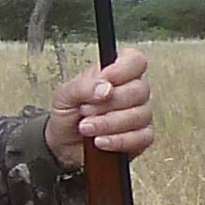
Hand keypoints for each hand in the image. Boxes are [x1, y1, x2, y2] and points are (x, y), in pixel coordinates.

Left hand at [48, 43, 153, 167]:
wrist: (63, 144)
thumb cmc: (68, 115)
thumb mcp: (65, 95)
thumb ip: (83, 86)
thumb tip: (105, 87)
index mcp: (116, 74)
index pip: (135, 60)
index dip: (123, 69)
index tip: (106, 79)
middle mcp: (132, 92)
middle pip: (139, 90)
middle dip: (108, 104)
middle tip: (86, 110)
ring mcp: (140, 115)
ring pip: (140, 115)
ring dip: (109, 123)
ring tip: (87, 127)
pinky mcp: (141, 138)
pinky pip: (141, 138)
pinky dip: (118, 140)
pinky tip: (101, 141)